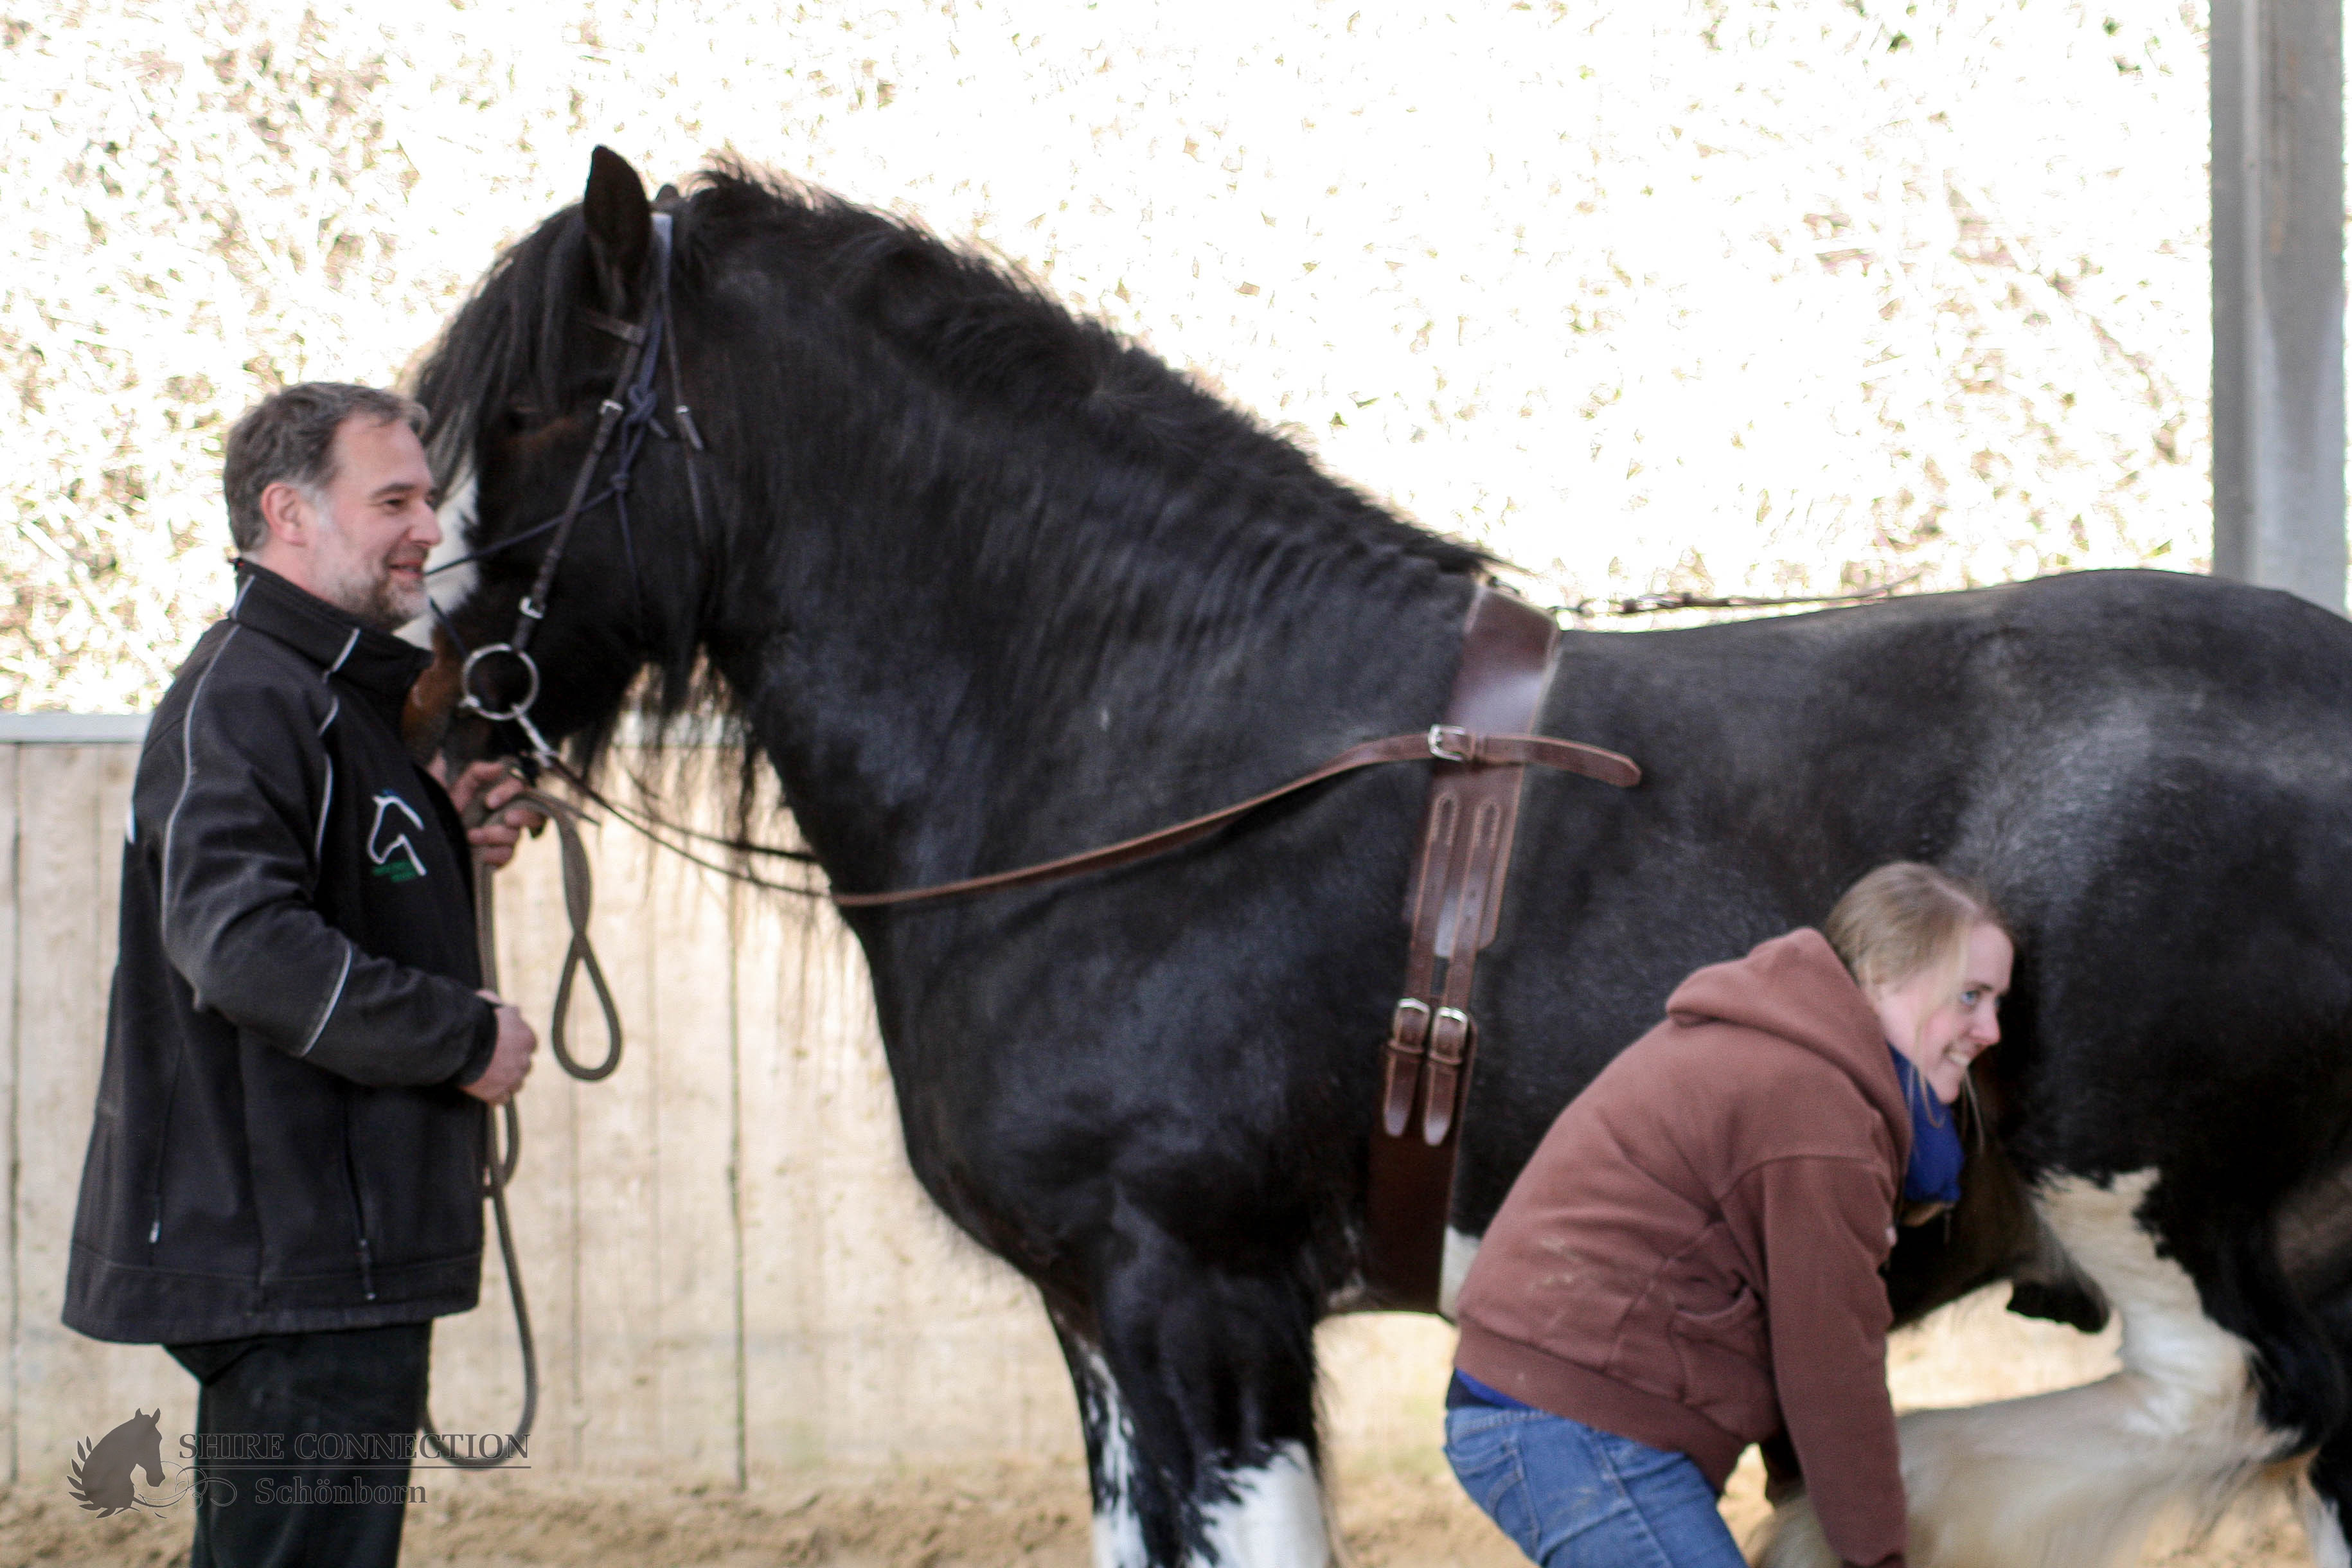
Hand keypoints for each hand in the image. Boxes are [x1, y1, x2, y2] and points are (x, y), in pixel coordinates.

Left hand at [434, 759, 548, 869]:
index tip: (489, 802)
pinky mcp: (499, 854)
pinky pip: (507, 855)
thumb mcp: (454, 783)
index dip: (508, 794)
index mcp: (499, 793)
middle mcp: (507, 813)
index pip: (517, 788)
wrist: (429, 831)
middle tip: (508, 819)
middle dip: (523, 817)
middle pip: (532, 814)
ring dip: (495, 836)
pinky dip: (493, 855)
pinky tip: (478, 853)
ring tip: (471, 837)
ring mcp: (505, 835)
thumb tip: (499, 767)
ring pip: (515, 836)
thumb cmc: (443, 802)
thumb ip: (476, 772)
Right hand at [463, 994, 536, 1103]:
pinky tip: (486, 1091)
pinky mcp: (497, 1093)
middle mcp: (524, 1060)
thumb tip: (513, 1009)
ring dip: (507, 1082)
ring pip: (516, 1085)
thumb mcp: (490, 1005)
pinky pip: (502, 1099)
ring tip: (491, 1078)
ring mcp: (512, 1079)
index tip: (507, 1047)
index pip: (530, 1045)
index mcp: (527, 1038)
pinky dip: (495, 1096)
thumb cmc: (474, 1020)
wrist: (459, 1042)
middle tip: (497, 1063)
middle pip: (525, 1066)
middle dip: (514, 1065)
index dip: (518, 1046)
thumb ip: (503, 1007)